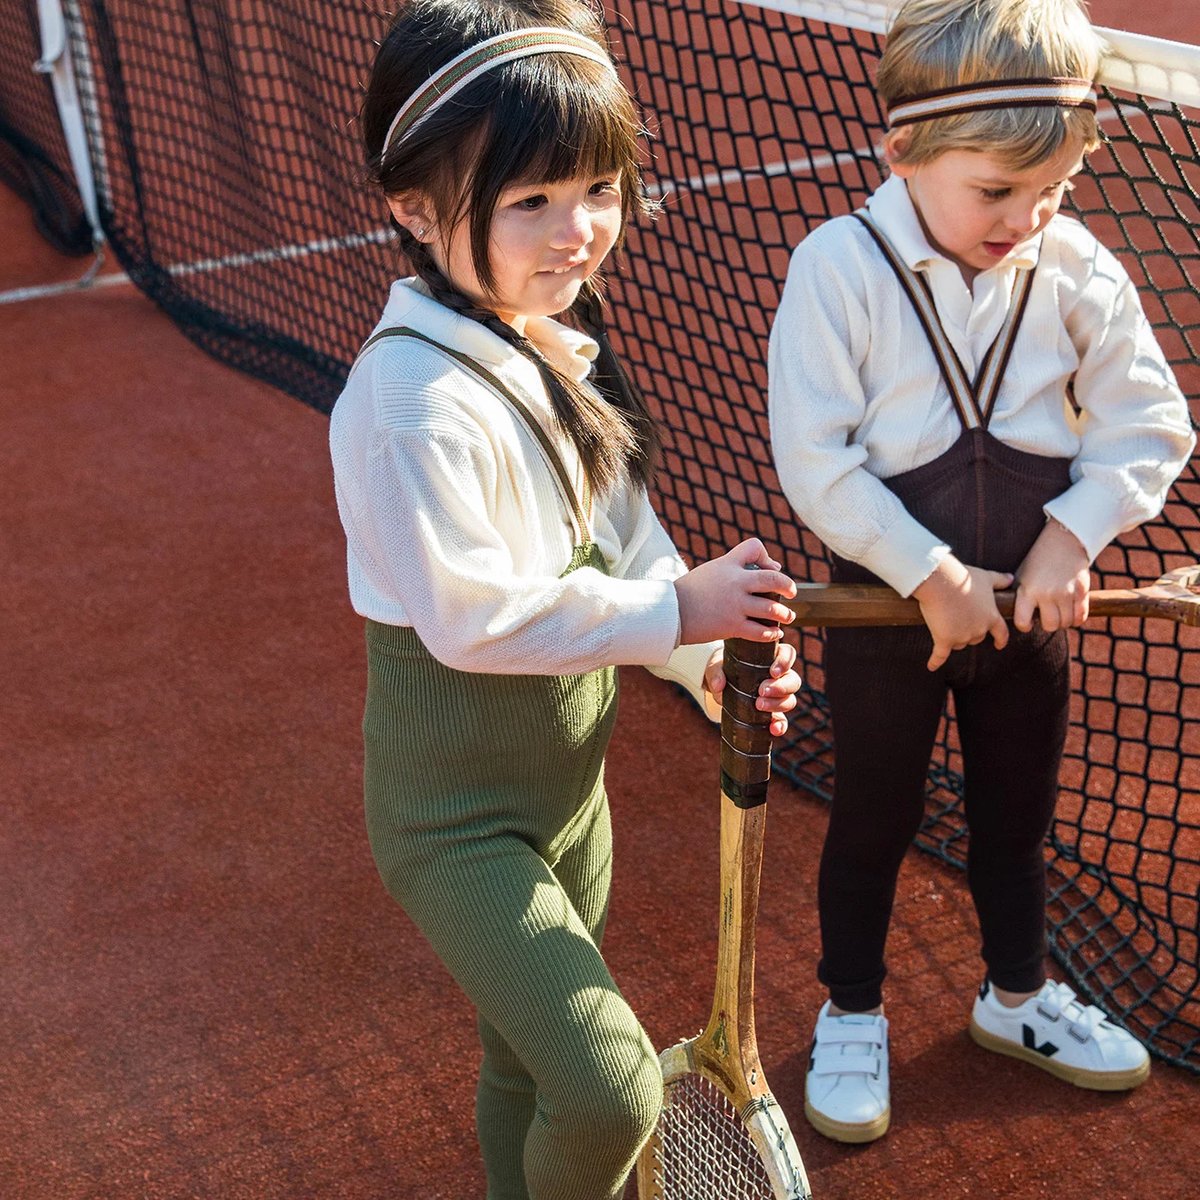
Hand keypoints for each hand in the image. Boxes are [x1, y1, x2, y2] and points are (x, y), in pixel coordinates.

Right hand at [674, 538, 796, 644]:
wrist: (669, 612)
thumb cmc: (690, 592)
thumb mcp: (711, 570)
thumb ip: (734, 568)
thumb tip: (769, 567)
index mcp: (728, 564)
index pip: (755, 546)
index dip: (766, 556)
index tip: (769, 568)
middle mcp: (735, 582)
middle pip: (774, 579)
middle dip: (788, 586)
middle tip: (792, 593)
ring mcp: (735, 605)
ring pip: (772, 609)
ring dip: (784, 614)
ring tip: (788, 617)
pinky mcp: (731, 626)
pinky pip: (760, 632)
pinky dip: (771, 634)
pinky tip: (774, 634)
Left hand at [703, 639, 801, 736]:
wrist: (720, 688)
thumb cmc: (723, 671)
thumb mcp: (715, 668)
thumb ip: (716, 673)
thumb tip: (718, 685)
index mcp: (770, 659)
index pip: (788, 654)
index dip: (785, 662)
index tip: (773, 672)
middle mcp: (779, 677)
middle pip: (793, 680)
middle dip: (780, 687)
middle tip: (761, 691)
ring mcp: (777, 697)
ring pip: (790, 700)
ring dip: (777, 704)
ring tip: (758, 705)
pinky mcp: (772, 714)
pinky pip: (782, 721)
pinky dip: (780, 725)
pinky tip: (773, 729)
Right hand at [913, 556, 1012, 671]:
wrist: (941, 581)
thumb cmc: (964, 578)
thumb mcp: (986, 578)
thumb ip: (1000, 581)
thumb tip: (1011, 579)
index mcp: (991, 616)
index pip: (1001, 632)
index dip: (1000, 639)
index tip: (999, 645)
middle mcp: (979, 630)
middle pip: (976, 638)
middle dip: (969, 631)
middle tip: (958, 617)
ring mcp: (961, 636)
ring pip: (958, 643)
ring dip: (953, 637)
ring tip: (943, 622)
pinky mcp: (944, 639)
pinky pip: (940, 654)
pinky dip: (935, 661)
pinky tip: (931, 666)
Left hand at [1013, 518, 1090, 631]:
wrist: (1063, 540)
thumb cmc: (1038, 560)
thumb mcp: (1022, 575)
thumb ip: (1022, 596)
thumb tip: (1018, 616)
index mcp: (1027, 590)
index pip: (1023, 622)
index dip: (1025, 625)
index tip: (1027, 621)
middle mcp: (1046, 594)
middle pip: (1050, 626)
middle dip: (1048, 624)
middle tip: (1048, 616)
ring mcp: (1066, 593)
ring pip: (1066, 623)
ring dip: (1063, 621)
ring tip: (1060, 612)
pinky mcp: (1082, 591)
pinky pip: (1081, 616)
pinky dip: (1077, 618)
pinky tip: (1072, 612)